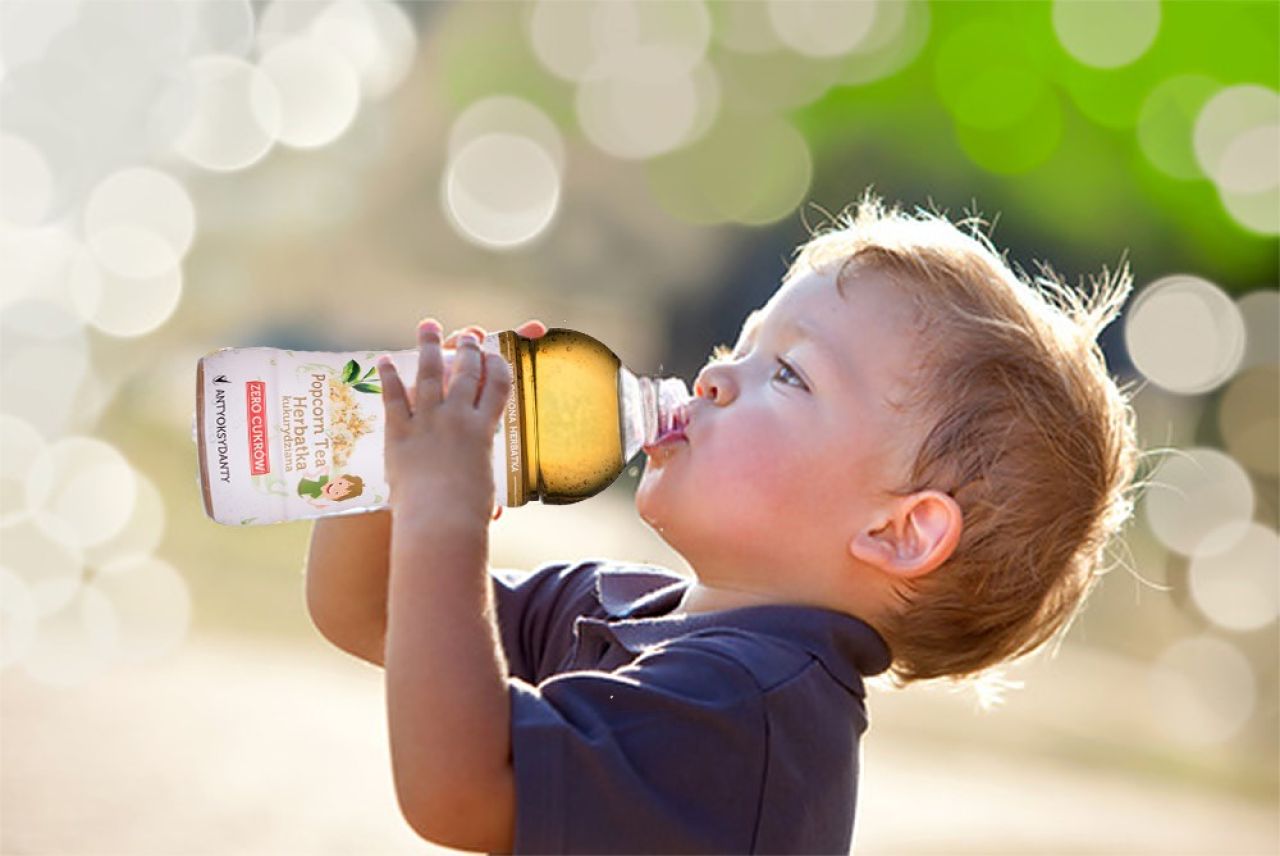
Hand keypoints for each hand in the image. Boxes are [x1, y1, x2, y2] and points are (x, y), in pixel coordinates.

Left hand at [378, 319, 547, 522]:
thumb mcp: (482, 494)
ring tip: (427, 327)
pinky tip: (385, 360)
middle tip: (467, 335)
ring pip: (430, 375)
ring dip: (429, 347)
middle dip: (468, 349)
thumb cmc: (466, 515)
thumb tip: (493, 513)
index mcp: (483, 430)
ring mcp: (427, 422)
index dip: (498, 365)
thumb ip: (483, 493)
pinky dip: (389, 377)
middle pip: (466, 373)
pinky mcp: (399, 432)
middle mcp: (457, 418)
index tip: (496, 353)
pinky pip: (393, 398)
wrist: (438, 521)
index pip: (498, 386)